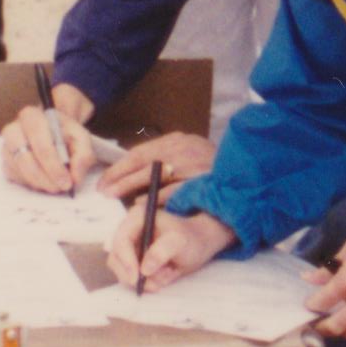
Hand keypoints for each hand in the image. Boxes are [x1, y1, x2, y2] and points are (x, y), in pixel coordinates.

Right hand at [1, 81, 96, 190]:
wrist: (55, 134)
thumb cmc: (66, 134)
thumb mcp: (81, 138)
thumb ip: (83, 155)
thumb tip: (75, 177)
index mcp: (32, 116)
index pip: (39, 142)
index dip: (53, 165)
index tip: (66, 181)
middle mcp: (13, 130)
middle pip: (23, 157)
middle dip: (44, 177)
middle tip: (60, 188)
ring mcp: (7, 147)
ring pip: (17, 170)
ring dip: (38, 182)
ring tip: (55, 186)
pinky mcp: (6, 162)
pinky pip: (14, 177)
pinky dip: (30, 184)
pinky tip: (44, 182)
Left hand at [95, 131, 213, 201]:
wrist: (242, 174)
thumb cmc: (206, 168)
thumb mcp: (184, 155)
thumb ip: (161, 160)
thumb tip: (126, 175)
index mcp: (176, 140)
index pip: (140, 152)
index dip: (119, 168)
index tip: (104, 181)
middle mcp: (183, 148)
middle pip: (144, 162)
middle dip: (121, 178)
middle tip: (104, 192)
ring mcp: (193, 164)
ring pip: (156, 176)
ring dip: (133, 188)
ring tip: (117, 198)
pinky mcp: (201, 181)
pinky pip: (172, 191)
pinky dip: (155, 199)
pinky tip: (142, 205)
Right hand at [108, 201, 234, 291]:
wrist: (199, 245)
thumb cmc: (190, 238)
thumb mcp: (180, 241)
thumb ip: (162, 251)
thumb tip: (144, 269)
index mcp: (136, 218)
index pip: (120, 240)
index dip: (125, 260)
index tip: (136, 277)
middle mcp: (129, 233)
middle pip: (116, 259)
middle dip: (133, 274)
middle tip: (153, 284)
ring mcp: (130, 249)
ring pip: (123, 272)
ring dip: (145, 280)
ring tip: (168, 272)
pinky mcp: (134, 263)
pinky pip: (133, 279)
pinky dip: (149, 282)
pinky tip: (166, 274)